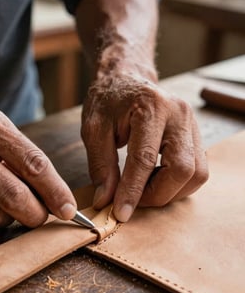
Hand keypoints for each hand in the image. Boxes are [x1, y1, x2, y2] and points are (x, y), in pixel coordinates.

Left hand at [81, 73, 208, 221]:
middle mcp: (179, 114)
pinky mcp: (195, 134)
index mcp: (150, 108)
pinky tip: (155, 179)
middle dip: (157, 195)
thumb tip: (106, 199)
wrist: (126, 79)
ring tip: (143, 189)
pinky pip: (197, 169)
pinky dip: (177, 184)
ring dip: (169, 192)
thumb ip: (100, 166)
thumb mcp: (94, 130)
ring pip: (196, 173)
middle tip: (132, 200)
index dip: (133, 191)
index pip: (144, 159)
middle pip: (182, 169)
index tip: (120, 213)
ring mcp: (192, 124)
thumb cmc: (108, 101)